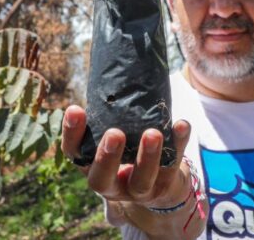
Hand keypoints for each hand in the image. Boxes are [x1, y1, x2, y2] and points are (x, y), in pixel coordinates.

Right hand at [61, 105, 191, 207]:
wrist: (160, 182)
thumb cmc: (129, 148)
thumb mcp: (113, 136)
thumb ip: (109, 116)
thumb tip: (115, 63)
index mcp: (91, 166)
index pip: (74, 153)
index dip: (72, 133)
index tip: (75, 108)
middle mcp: (110, 184)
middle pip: (101, 179)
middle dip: (107, 157)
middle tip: (114, 133)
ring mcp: (138, 190)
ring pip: (141, 181)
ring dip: (147, 157)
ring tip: (153, 133)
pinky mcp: (164, 186)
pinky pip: (172, 167)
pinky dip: (178, 144)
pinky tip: (182, 125)